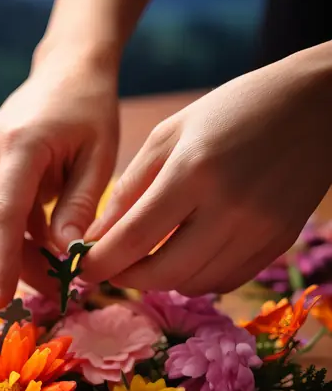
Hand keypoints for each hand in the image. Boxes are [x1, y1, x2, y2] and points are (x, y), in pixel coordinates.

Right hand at [0, 45, 118, 308]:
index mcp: (20, 146)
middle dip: (2, 270)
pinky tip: (42, 252)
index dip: (1, 263)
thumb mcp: (100, 157)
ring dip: (7, 259)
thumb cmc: (91, 110)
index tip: (3, 302)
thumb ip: (81, 206)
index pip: (1, 215)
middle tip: (42, 298)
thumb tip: (66, 256)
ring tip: (50, 279)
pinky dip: (11, 240)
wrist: (67, 67)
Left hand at [83, 47, 331, 294]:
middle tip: (111, 268)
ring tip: (147, 258)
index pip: (135, 237)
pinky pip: (224, 281)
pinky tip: (188, 255)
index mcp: (194, 171)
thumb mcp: (171, 134)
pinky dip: (197, 278)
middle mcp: (229, 208)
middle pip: (164, 273)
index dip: (101, 262)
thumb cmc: (233, 110)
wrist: (315, 107)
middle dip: (127, 278)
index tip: (81, 268)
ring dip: (162, 279)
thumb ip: (130, 189)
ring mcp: (258, 231)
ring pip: (193, 284)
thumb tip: (96, 239)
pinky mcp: (277, 244)